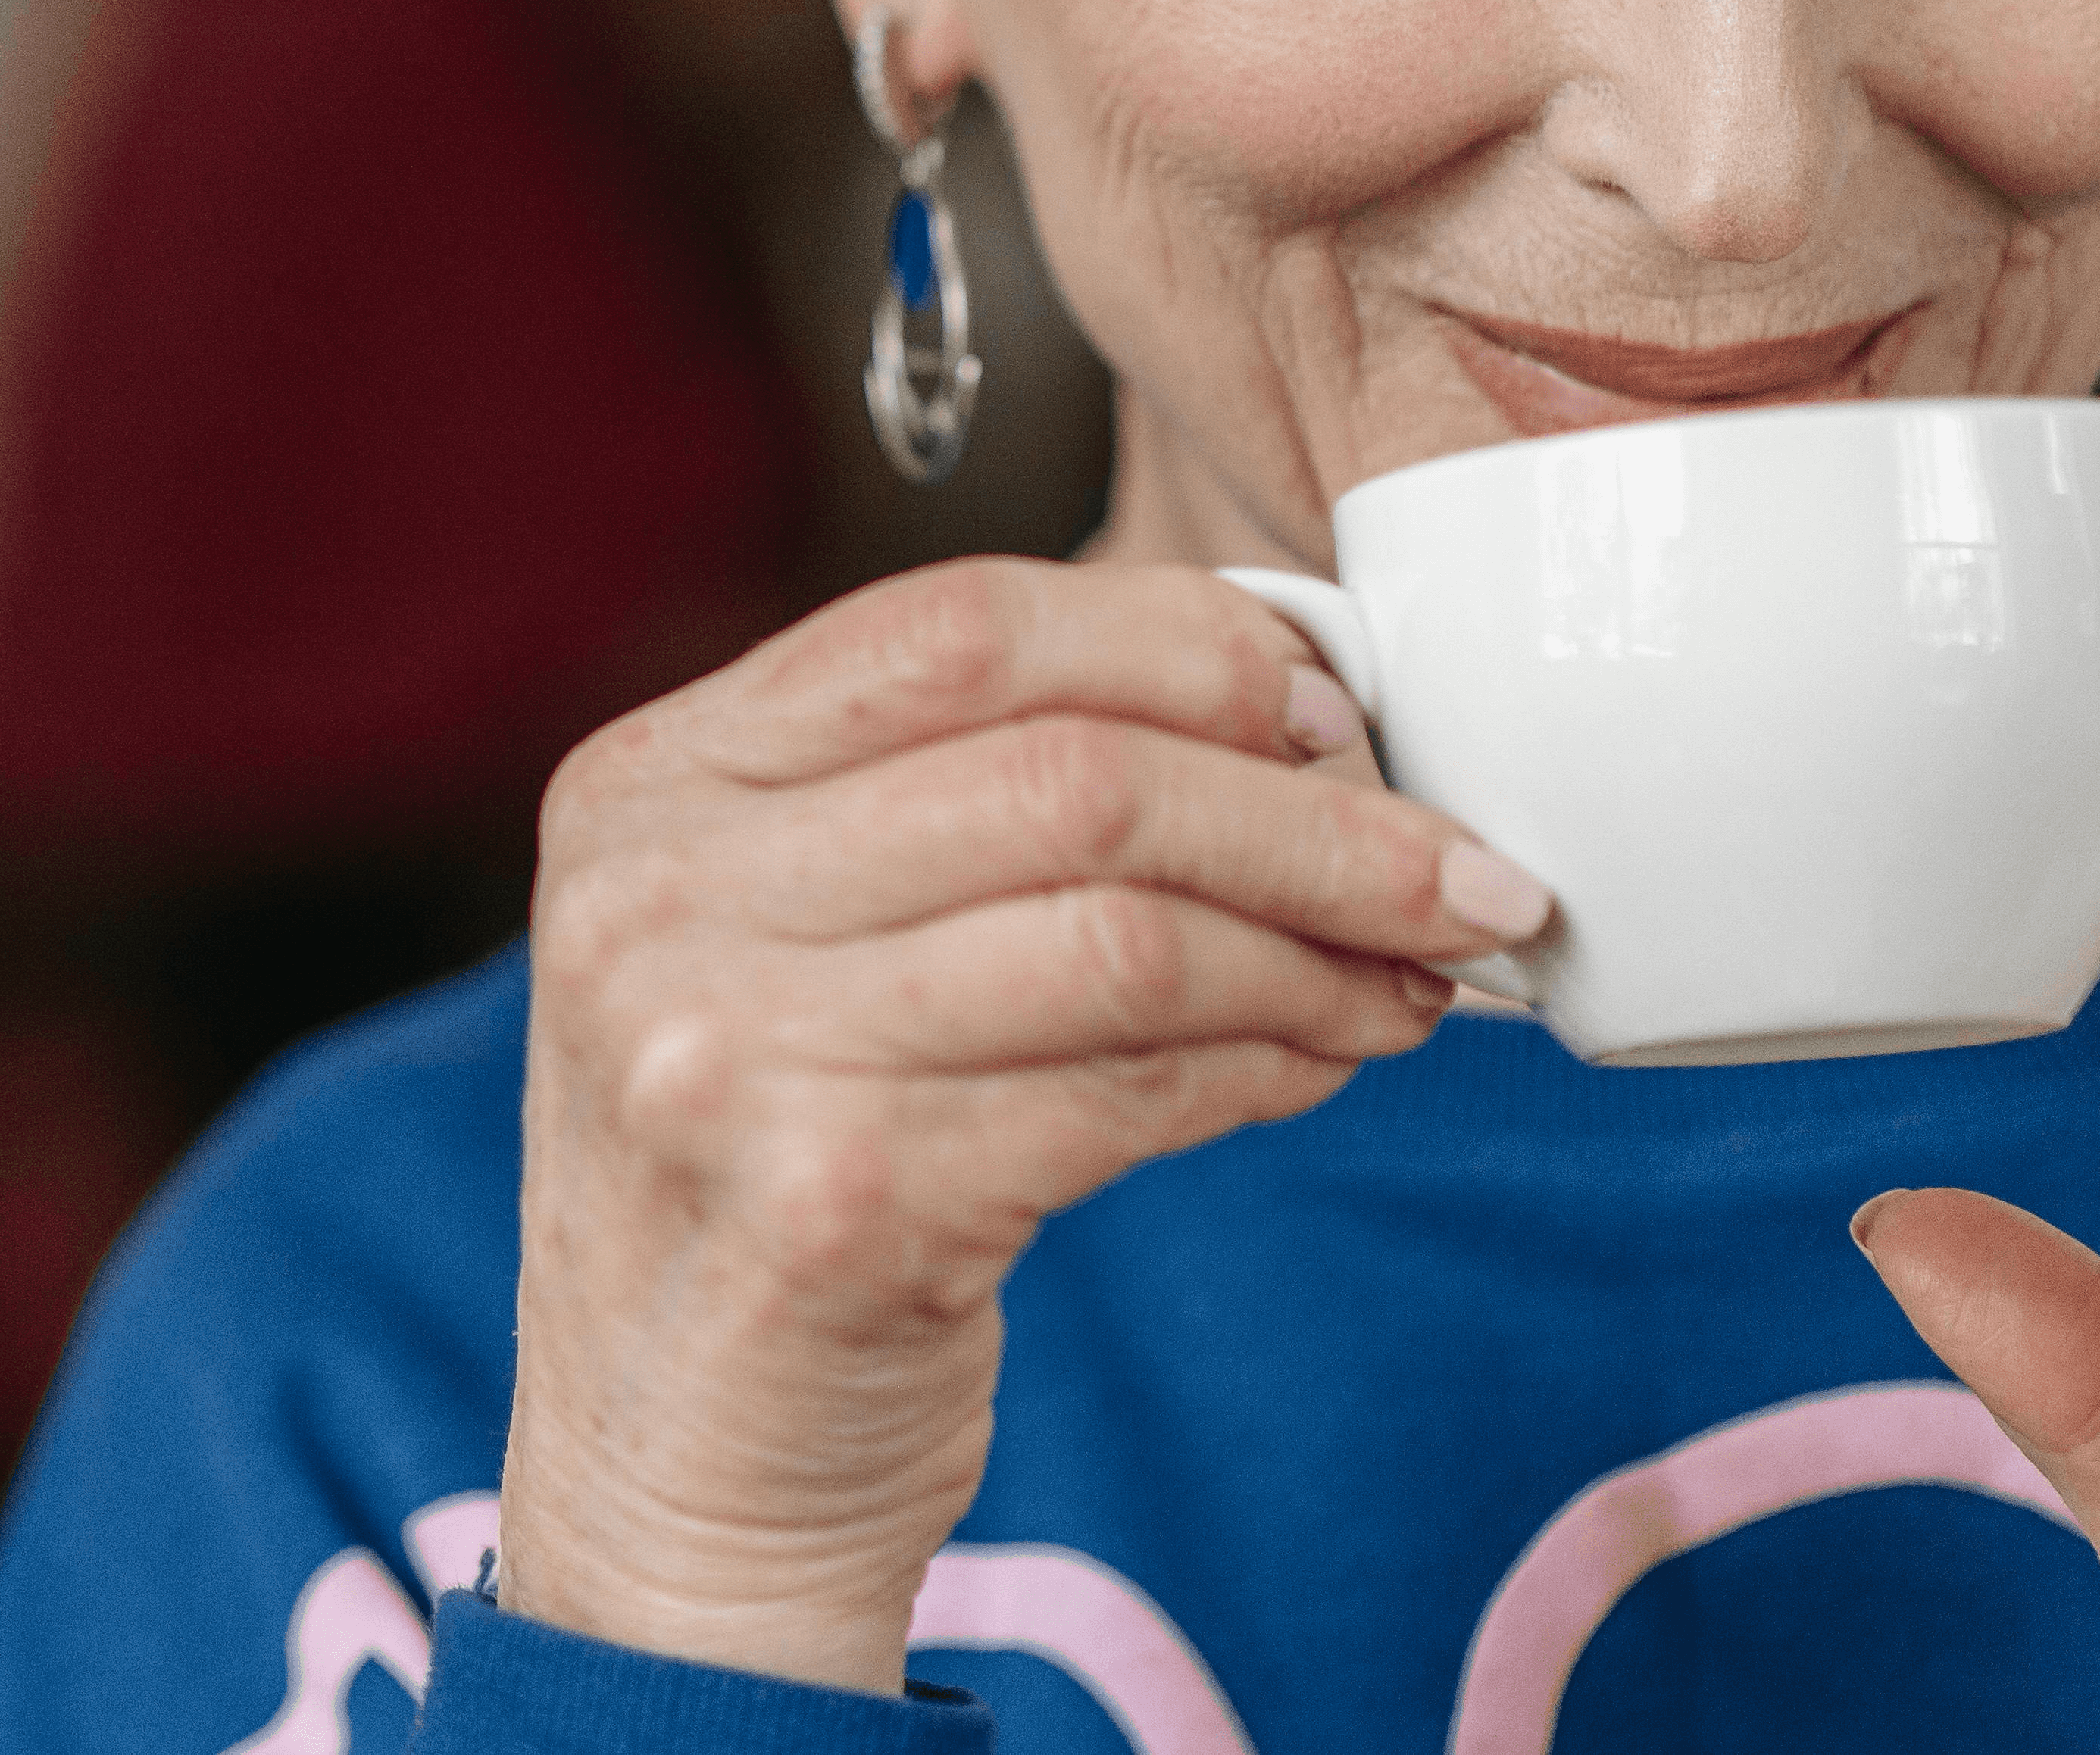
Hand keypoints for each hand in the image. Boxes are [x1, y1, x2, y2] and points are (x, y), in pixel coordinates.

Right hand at [494, 557, 1555, 1695]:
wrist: (671, 1473)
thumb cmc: (776, 1168)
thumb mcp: (788, 938)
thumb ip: (959, 802)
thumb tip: (1293, 715)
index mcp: (648, 781)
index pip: (957, 626)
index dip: (1178, 645)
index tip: (1328, 712)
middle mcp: (660, 900)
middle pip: (1068, 774)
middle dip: (1308, 816)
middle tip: (1451, 869)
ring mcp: (726, 1057)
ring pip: (1124, 932)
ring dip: (1318, 951)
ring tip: (1408, 981)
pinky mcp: (833, 1210)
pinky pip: (1128, 1095)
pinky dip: (1268, 1068)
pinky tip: (1322, 1064)